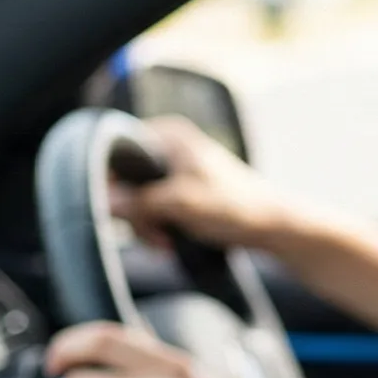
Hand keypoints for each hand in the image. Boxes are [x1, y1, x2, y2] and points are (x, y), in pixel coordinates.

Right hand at [112, 116, 294, 251]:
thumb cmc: (235, 208)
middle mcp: (168, 145)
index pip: (116, 150)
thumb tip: (104, 202)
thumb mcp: (182, 204)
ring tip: (165, 243)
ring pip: (137, 197)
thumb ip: (141, 202)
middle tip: (154, 237)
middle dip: (135, 214)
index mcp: (168, 134)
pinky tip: (169, 242)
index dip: (111, 182)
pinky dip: (158, 226)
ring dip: (147, 226)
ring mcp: (175, 168)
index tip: (120, 211)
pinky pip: (154, 207)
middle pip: (125, 179)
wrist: (273, 225)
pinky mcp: (181, 189)